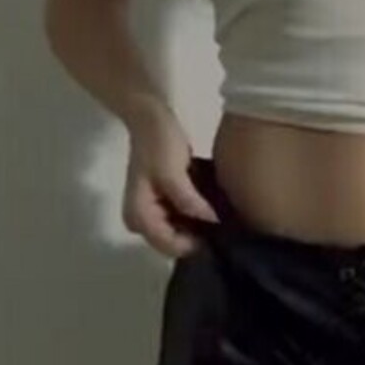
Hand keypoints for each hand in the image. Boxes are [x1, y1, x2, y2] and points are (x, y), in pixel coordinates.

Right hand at [122, 102, 217, 258]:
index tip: (220, 230)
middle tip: (224, 223)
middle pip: (174, 243)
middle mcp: (141, 222)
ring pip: (180, 233)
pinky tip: (211, 207)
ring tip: (221, 214)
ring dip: (199, 226)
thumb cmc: (159, 143)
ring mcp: (151, 214)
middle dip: (198, 235)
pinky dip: (196, 216)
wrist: (150, 118)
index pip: (169, 245)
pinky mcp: (162, 204)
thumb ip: (189, 200)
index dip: (196, 242)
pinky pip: (181, 220)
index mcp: (139, 216)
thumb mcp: (172, 172)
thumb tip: (212, 221)